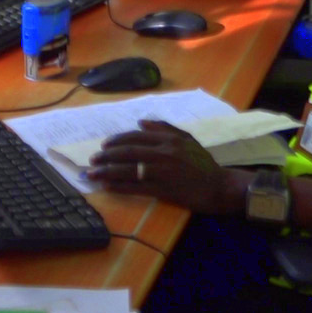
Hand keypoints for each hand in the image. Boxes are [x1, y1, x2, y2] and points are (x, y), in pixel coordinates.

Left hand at [86, 120, 242, 213]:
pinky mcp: (163, 190)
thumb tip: (141, 122)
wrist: (219, 187)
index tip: (104, 146)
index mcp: (168, 140)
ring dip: (107, 171)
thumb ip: (165, 128)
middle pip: (128, 152)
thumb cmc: (203, 164)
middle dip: (106, 156)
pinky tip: (107, 186)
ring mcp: (162, 172)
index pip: (136, 137)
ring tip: (92, 173)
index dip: (117, 141)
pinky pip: (136, 187)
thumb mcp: (187, 139)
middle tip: (92, 160)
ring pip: (128, 169)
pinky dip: (120, 186)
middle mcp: (163, 153)